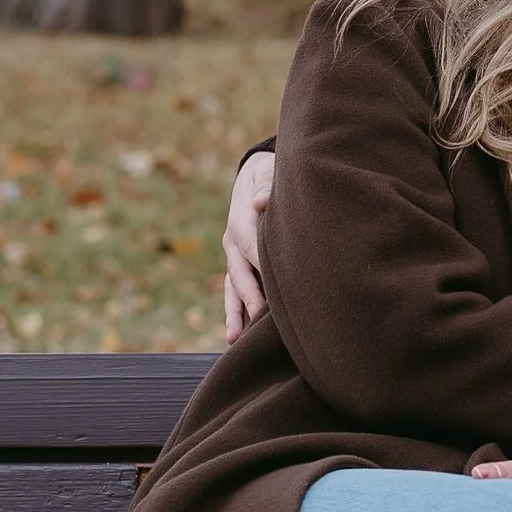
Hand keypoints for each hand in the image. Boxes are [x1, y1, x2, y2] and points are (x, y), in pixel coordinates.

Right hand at [222, 148, 275, 342]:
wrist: (255, 175)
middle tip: (258, 319)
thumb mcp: (266, 172)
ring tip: (234, 339)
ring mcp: (233, 256)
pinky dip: (235, 312)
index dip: (262, 265)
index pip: (250, 246)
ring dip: (234, 313)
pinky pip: (234, 291)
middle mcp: (233, 241)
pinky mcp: (238, 265)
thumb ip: (265, 185)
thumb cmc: (268, 175)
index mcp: (240, 219)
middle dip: (249, 296)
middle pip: (240, 272)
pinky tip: (237, 336)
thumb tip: (261, 202)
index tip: (279, 286)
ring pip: (232, 288)